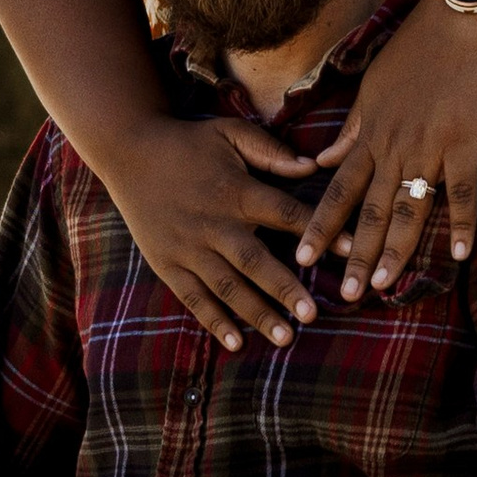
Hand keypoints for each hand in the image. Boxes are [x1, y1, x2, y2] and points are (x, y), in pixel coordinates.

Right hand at [99, 113, 323, 352]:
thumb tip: (313, 167)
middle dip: (285, 289)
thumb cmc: (188, 143)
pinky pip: (193, 297)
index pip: (285, 213)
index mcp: (235, 191)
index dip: (318, 232)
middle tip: (313, 315)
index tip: (349, 251)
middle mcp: (213, 223)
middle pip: (255, 260)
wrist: (127, 151)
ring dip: (256, 313)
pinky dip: (213, 321)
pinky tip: (235, 342)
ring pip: (227, 286)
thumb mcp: (230, 133)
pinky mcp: (167, 263)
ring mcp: (188, 247)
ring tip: (285, 338)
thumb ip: (271, 151)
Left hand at [297, 0, 476, 298]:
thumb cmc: (415, 51)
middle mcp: (394, 147)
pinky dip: (460, 222)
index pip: (338, 190)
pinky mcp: (465, 142)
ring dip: (396, 249)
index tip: (302, 258)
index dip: (320, 226)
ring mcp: (430, 146)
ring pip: (408, 208)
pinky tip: (455, 253)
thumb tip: (320, 161)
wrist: (457, 20)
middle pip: (370, 210)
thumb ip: (350, 130)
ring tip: (383, 285)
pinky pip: (462, 189)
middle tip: (344, 294)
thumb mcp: (371, 88)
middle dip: (356, 254)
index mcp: (371, 136)